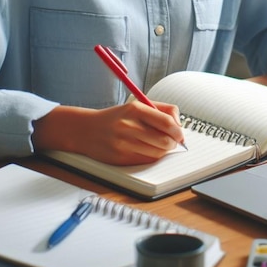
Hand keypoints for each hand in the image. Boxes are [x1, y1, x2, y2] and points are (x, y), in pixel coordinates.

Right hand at [32, 100, 185, 165]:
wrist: (86, 130)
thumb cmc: (116, 117)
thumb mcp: (136, 105)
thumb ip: (161, 110)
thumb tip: (179, 124)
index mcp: (135, 109)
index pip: (166, 122)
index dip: (178, 130)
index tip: (180, 134)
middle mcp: (129, 126)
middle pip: (164, 140)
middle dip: (173, 142)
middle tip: (173, 141)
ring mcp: (124, 143)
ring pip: (157, 153)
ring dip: (163, 151)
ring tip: (159, 144)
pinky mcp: (120, 158)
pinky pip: (146, 161)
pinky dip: (152, 157)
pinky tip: (147, 150)